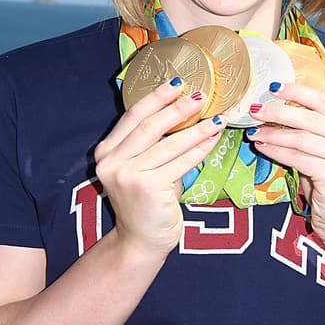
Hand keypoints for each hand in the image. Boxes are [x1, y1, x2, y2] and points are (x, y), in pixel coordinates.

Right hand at [93, 82, 224, 255]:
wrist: (140, 241)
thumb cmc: (147, 201)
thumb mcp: (142, 167)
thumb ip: (153, 144)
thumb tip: (186, 112)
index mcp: (106, 151)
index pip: (132, 116)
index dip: (156, 98)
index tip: (178, 84)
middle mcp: (111, 162)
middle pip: (149, 125)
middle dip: (178, 109)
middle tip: (201, 97)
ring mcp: (128, 175)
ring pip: (170, 144)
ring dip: (197, 129)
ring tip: (217, 118)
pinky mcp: (148, 187)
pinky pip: (181, 162)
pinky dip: (201, 149)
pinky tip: (214, 139)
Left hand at [248, 82, 324, 246]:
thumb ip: (314, 133)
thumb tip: (278, 109)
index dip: (298, 91)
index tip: (275, 87)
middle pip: (311, 117)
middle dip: (279, 111)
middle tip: (255, 109)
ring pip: (302, 137)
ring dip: (273, 133)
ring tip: (254, 132)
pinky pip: (298, 157)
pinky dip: (276, 150)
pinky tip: (262, 147)